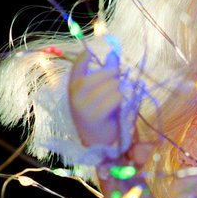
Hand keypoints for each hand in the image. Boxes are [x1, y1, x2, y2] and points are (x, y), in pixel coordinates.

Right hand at [67, 47, 137, 161]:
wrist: (102, 144)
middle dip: (116, 79)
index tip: (90, 53)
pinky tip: (118, 110)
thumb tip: (114, 53)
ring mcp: (84, 105)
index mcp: (74, 89)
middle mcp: (75, 95)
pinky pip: (116, 98)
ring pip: (113, 85)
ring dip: (120, 92)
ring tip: (115, 105)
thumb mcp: (101, 93)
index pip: (76, 67)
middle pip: (105, 73)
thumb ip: (106, 73)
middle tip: (116, 92)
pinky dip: (122, 102)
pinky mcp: (95, 115)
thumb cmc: (102, 116)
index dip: (83, 58)